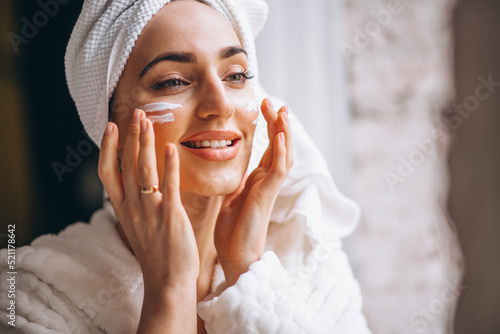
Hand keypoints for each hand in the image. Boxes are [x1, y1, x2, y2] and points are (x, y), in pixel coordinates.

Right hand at [98, 109, 198, 289]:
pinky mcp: (170, 216)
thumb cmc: (156, 252)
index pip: (107, 172)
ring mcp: (150, 211)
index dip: (107, 148)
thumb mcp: (137, 225)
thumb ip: (135, 202)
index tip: (111, 126)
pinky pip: (168, 186)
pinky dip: (169, 166)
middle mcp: (131, 207)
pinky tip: (171, 148)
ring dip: (144, 143)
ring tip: (147, 121)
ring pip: (143, 170)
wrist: (167, 281)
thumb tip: (138, 181)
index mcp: (122, 209)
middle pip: (126, 165)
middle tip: (136, 113)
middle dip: (130, 136)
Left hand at [214, 98, 292, 285]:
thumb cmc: (232, 231)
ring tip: (282, 111)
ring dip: (284, 132)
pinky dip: (280, 152)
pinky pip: (278, 171)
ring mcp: (269, 188)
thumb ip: (234, 181)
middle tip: (274, 102)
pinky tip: (280, 136)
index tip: (265, 107)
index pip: (269, 148)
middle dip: (278, 123)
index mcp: (258, 180)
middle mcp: (267, 181)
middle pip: (280, 146)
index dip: (270, 127)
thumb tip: (226, 165)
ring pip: (284, 154)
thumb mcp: (230, 197)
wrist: (235, 256)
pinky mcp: (267, 196)